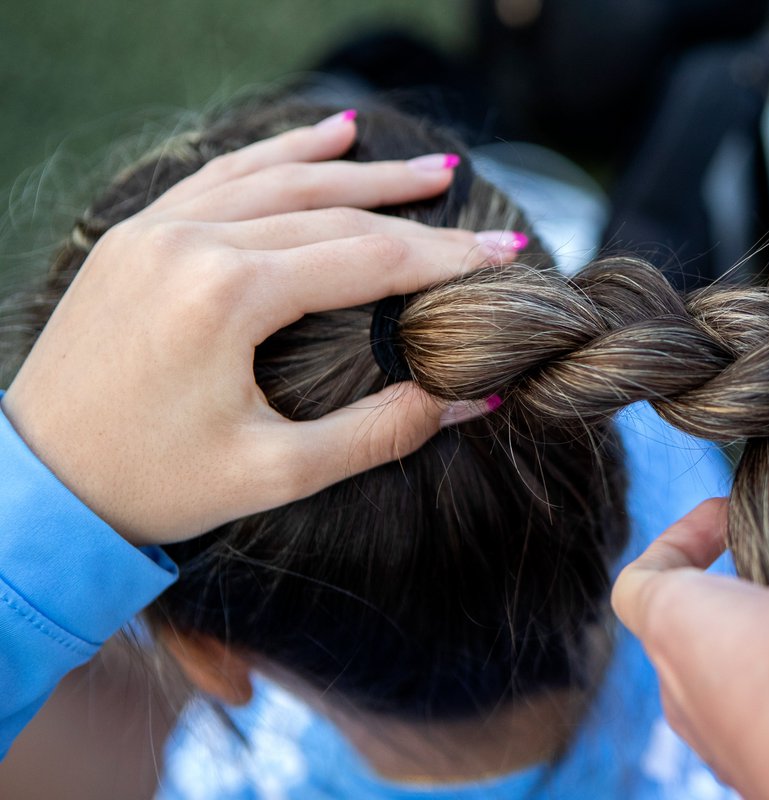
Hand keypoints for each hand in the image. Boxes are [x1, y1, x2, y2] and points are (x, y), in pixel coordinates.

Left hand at [1, 111, 520, 545]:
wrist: (38, 488)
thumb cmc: (154, 488)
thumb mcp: (277, 473)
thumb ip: (381, 432)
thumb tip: (470, 399)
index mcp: (225, 296)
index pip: (367, 259)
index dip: (444, 259)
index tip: (503, 257)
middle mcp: (190, 242)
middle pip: (333, 212)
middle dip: (417, 218)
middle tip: (484, 224)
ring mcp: (157, 230)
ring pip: (281, 180)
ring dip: (359, 172)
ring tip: (428, 172)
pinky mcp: (137, 236)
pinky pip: (225, 176)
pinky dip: (281, 155)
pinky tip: (327, 138)